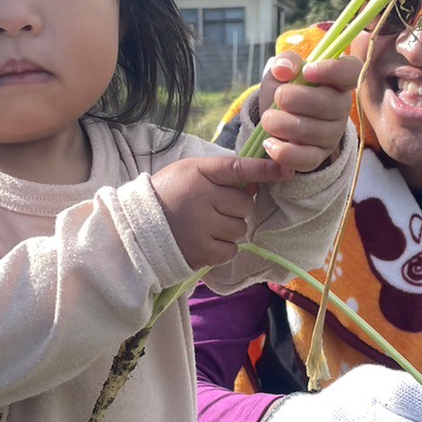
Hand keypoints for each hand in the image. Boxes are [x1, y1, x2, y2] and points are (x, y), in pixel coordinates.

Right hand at [151, 156, 289, 269]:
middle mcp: (202, 199)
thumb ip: (222, 174)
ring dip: (231, 229)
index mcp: (199, 175)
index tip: (286, 170)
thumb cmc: (167, 195)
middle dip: (235, 208)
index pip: (237, 169)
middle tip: (214, 209)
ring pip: (240, 229)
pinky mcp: (202, 252)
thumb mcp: (189, 172)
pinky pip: (231, 250)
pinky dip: (224, 248)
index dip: (263, 170)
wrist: (135, 227)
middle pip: (244, 205)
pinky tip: (206, 241)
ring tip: (207, 226)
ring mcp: (202, 227)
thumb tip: (256, 184)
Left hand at [255, 50, 360, 172]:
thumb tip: (284, 69)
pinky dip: (285, 152)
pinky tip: (269, 143)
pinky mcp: (318, 156)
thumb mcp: (283, 71)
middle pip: (329, 103)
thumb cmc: (285, 90)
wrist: (275, 121)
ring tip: (268, 119)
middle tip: (278, 97)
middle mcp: (341, 107)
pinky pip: (307, 158)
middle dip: (297, 99)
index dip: (334, 70)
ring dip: (284, 124)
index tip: (307, 72)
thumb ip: (285, 62)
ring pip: (314, 131)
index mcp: (338, 80)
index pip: (352, 72)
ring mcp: (332, 134)